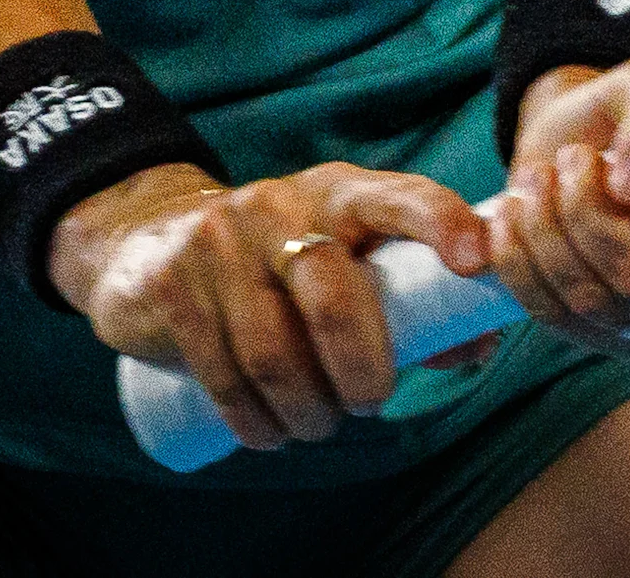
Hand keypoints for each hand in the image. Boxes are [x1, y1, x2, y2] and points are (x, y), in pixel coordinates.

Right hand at [49, 160, 494, 453]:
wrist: (151, 237)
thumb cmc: (278, 261)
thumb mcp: (342, 259)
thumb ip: (411, 303)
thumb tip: (478, 345)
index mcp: (338, 194)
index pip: (396, 196)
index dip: (439, 221)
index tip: (475, 262)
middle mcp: (279, 206)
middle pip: (333, 297)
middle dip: (363, 373)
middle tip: (371, 405)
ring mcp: (219, 242)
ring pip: (275, 353)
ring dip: (307, 413)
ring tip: (316, 425)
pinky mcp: (172, 285)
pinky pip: (222, 374)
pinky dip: (255, 422)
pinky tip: (268, 433)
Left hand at [482, 61, 629, 357]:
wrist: (582, 142)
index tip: (626, 174)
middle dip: (590, 216)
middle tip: (570, 158)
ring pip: (596, 304)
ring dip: (548, 233)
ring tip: (536, 177)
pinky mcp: (610, 336)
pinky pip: (556, 318)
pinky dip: (520, 266)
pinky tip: (507, 220)